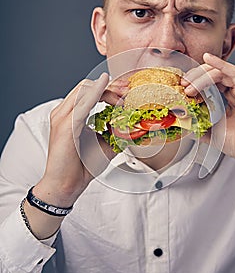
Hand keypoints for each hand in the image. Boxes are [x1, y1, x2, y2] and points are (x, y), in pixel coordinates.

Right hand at [34, 73, 117, 207]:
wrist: (65, 186)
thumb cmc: (81, 166)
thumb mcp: (104, 143)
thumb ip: (114, 130)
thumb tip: (133, 123)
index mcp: (70, 115)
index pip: (88, 91)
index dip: (108, 88)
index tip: (126, 93)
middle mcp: (63, 113)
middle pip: (87, 86)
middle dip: (110, 87)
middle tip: (128, 93)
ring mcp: (62, 118)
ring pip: (84, 90)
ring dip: (107, 91)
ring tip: (123, 98)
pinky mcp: (66, 126)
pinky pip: (83, 104)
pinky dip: (96, 93)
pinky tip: (107, 88)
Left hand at [182, 53, 234, 168]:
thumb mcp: (213, 134)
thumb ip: (200, 126)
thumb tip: (184, 124)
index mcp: (230, 98)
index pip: (210, 82)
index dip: (194, 82)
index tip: (181, 88)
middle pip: (213, 74)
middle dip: (195, 77)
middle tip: (183, 85)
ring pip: (220, 73)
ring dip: (202, 75)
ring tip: (189, 85)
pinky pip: (234, 72)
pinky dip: (221, 64)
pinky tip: (208, 59)